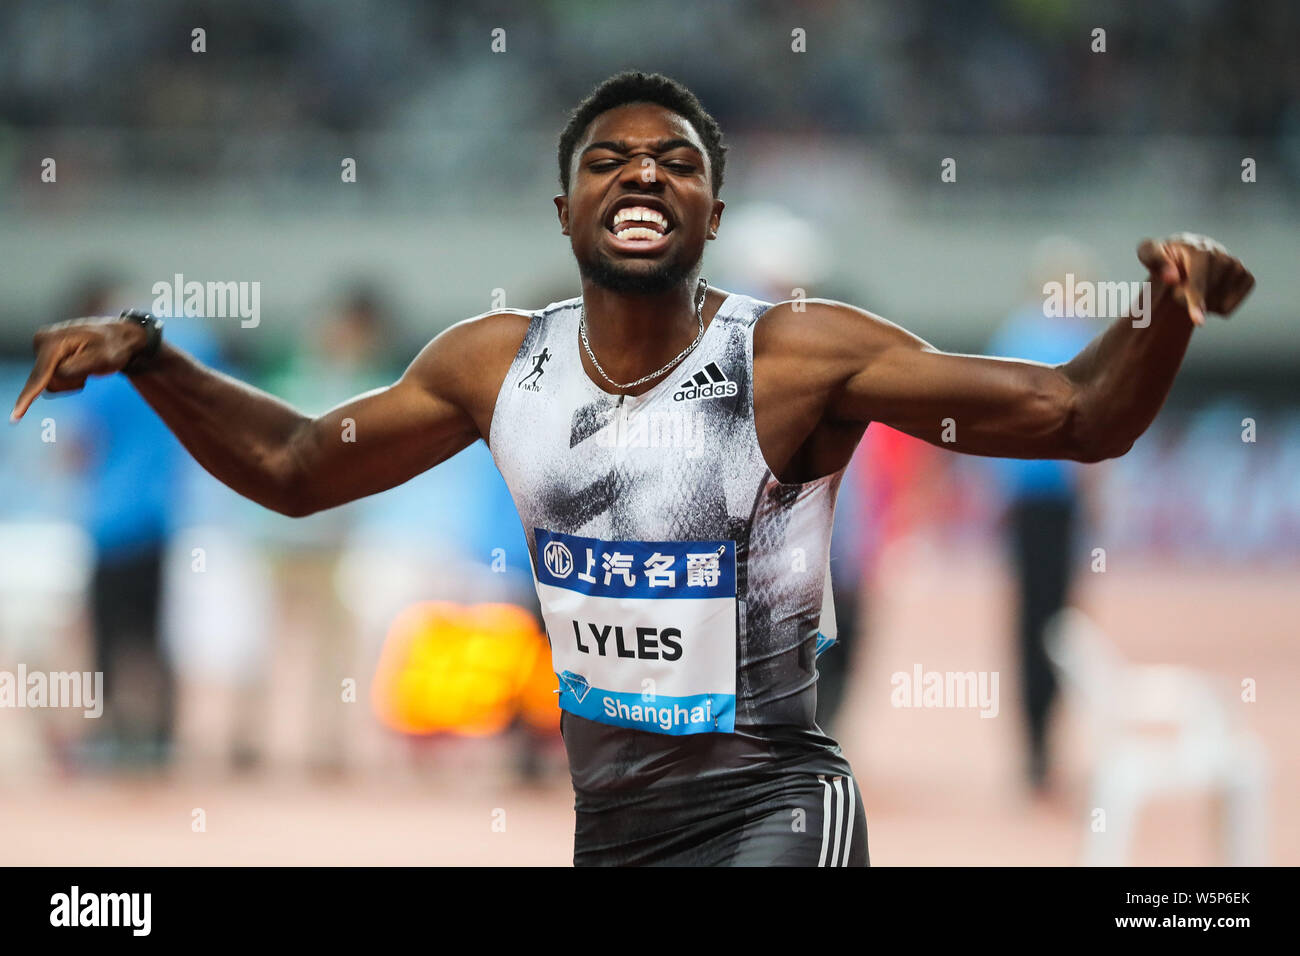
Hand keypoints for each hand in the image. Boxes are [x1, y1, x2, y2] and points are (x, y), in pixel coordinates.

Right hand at [9, 317, 147, 421]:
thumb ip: (75, 369)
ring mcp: (42, 348)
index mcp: (53, 341)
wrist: (119, 338)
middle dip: (71, 382)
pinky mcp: (46, 356)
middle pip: (48, 382)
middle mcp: (41, 341)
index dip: (27, 398)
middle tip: (91, 368)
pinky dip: (69, 379)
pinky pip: (53, 380)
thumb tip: (54, 378)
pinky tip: (80, 366)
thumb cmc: (114, 348)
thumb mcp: (101, 360)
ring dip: (71, 381)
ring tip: (87, 365)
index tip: (15, 417)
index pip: (39, 376)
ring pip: (51, 384)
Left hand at [1137, 233, 1254, 326]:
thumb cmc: (1164, 255)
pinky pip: (1229, 307)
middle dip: (1186, 300)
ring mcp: (1237, 265)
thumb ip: (1154, 260)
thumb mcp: (1148, 252)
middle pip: (1206, 297)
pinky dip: (1216, 308)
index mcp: (1199, 249)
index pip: (1198, 282)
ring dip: (1200, 304)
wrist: (1186, 253)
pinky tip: (1209, 292)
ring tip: (1195, 285)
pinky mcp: (1247, 277)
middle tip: (1179, 285)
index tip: (1198, 321)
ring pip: (1218, 304)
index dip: (1196, 301)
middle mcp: (1222, 255)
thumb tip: (1173, 277)